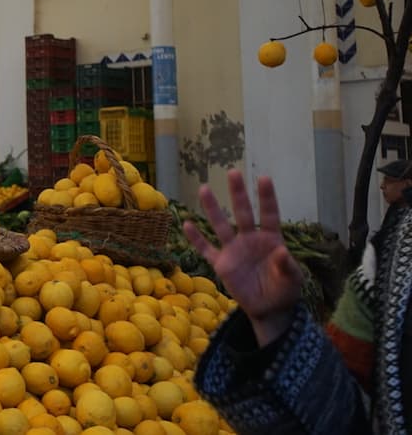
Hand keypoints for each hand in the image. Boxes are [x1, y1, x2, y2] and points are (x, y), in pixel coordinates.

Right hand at [183, 169, 303, 346]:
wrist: (269, 309)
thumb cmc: (284, 290)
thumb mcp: (292, 279)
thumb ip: (287, 265)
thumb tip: (282, 251)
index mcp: (271, 240)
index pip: (269, 215)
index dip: (266, 197)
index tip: (263, 178)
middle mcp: (250, 239)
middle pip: (242, 212)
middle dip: (238, 193)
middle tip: (233, 172)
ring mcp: (234, 250)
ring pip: (221, 225)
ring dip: (212, 208)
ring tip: (204, 188)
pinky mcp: (221, 264)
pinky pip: (206, 249)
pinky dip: (196, 238)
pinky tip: (187, 224)